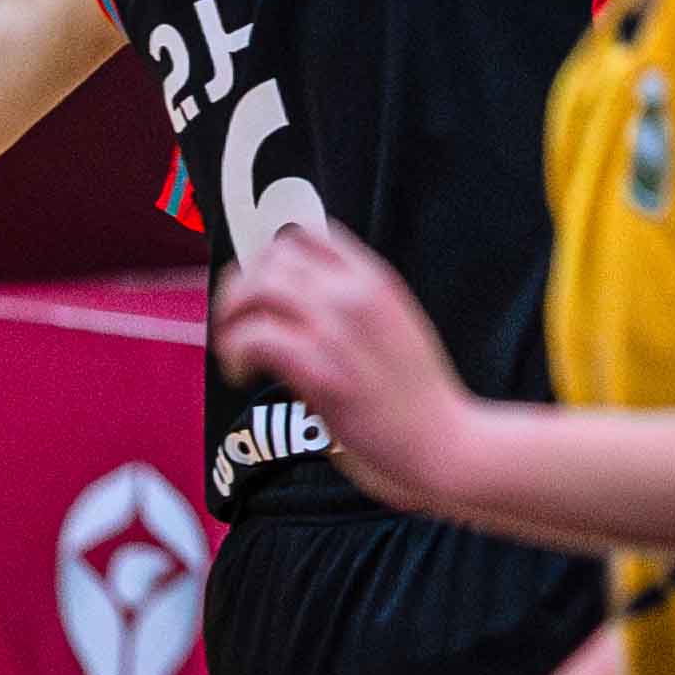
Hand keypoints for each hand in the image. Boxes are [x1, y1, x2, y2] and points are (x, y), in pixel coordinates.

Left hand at [215, 225, 471, 513]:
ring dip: (232, 318)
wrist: (443, 440)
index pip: (309, 234)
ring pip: (258, 289)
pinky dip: (236, 353)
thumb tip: (297, 305)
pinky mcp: (321, 371)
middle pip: (274, 257)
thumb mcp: (395, 326)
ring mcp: (339, 330)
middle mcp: (355, 294)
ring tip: (236, 352)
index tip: (260, 288)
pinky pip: (256, 337)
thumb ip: (354, 307)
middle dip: (242, 287)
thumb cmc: (415, 395)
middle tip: (237, 323)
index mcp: (376, 280)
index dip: (272, 255)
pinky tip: (243, 376)